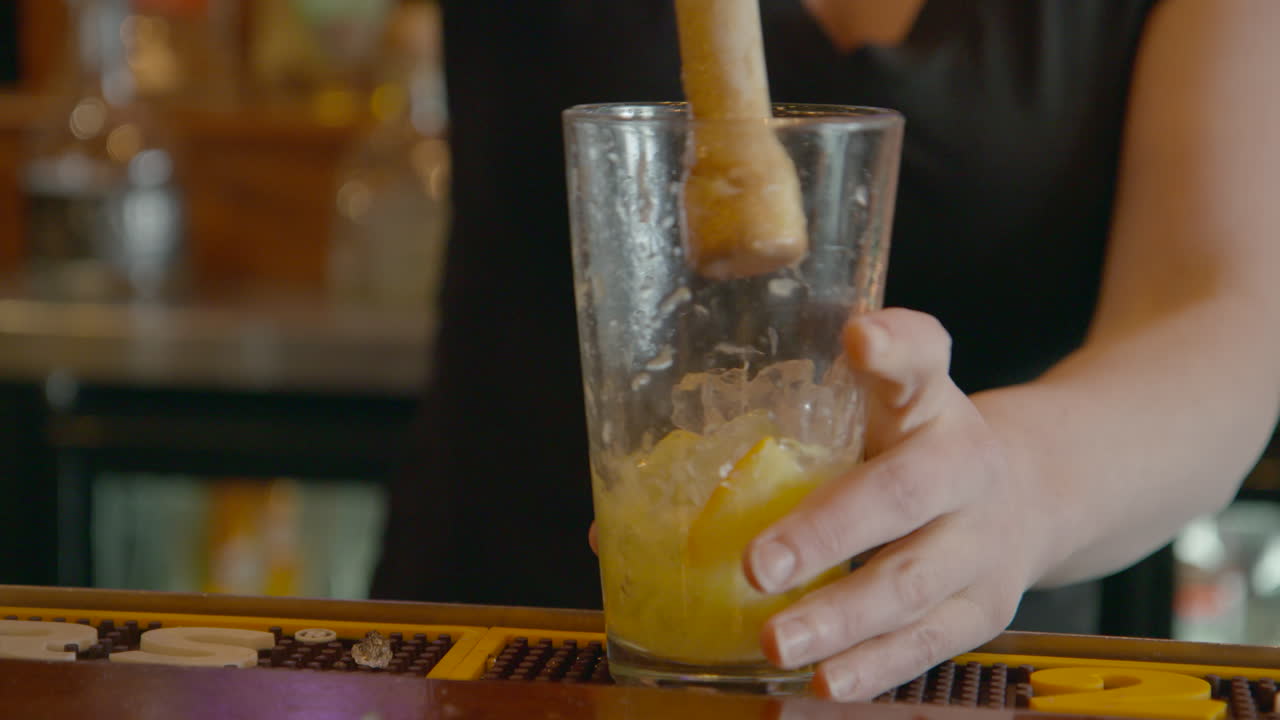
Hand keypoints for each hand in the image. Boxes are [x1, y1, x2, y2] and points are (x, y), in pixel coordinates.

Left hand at [745, 308, 1048, 700]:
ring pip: (911, 583)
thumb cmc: (918, 445)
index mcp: (931, 400)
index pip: (920, 359)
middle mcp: (966, 464)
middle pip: (902, 494)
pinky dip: (874, 666)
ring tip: (776, 641)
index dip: (893, 348)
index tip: (860, 338)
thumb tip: (679, 459)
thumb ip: (813, 408)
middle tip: (758, 565)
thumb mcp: (885, 402)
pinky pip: (927, 642)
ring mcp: (982, 542)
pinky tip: (824, 682)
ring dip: (840, 617)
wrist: (1033, 492)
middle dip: (829, 532)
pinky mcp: (986, 607)